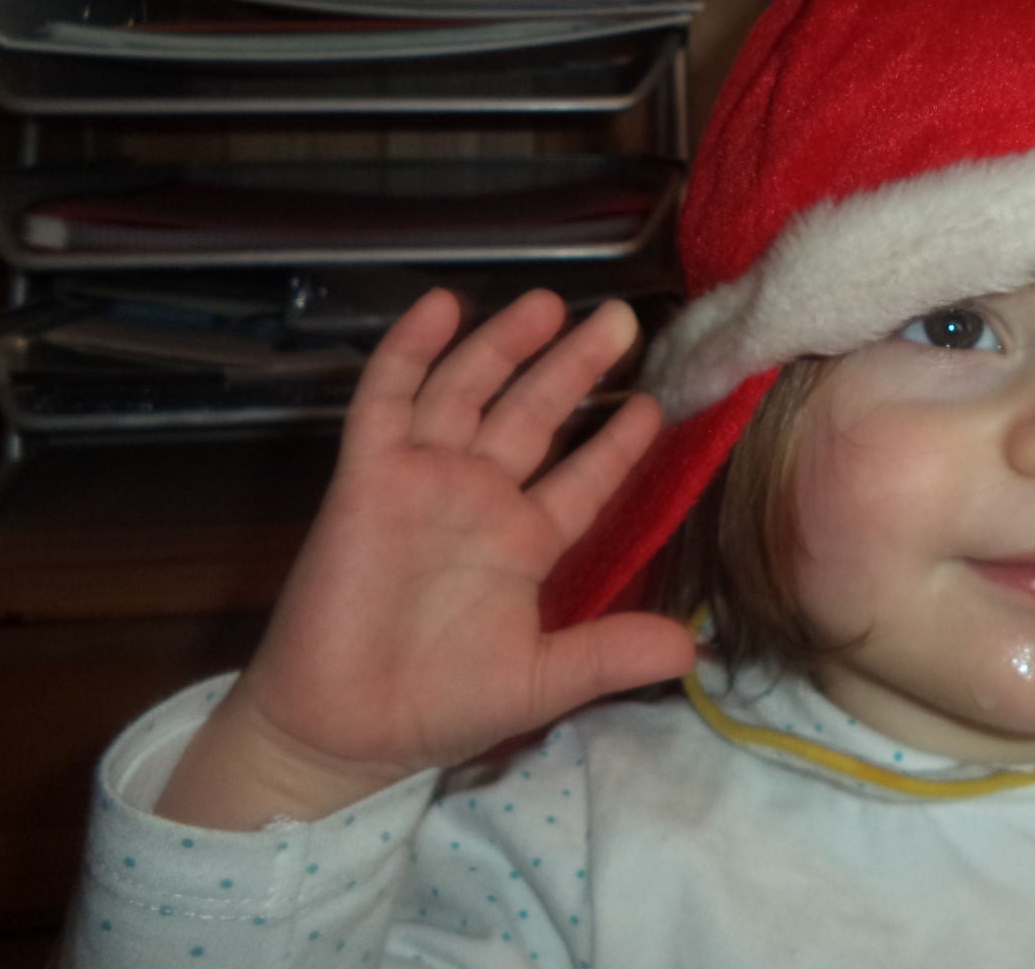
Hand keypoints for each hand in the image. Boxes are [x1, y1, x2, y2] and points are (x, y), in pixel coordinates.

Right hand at [155, 289, 695, 827]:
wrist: (341, 731)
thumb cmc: (438, 705)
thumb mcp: (540, 681)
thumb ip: (611, 654)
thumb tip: (694, 651)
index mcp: (525, 540)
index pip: (584, 477)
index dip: (618, 442)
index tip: (656, 403)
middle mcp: (479, 497)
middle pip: (535, 413)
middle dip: (574, 366)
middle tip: (622, 320)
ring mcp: (423, 480)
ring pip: (471, 391)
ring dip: (505, 344)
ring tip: (550, 302)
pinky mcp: (367, 477)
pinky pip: (387, 401)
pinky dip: (411, 351)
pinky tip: (441, 306)